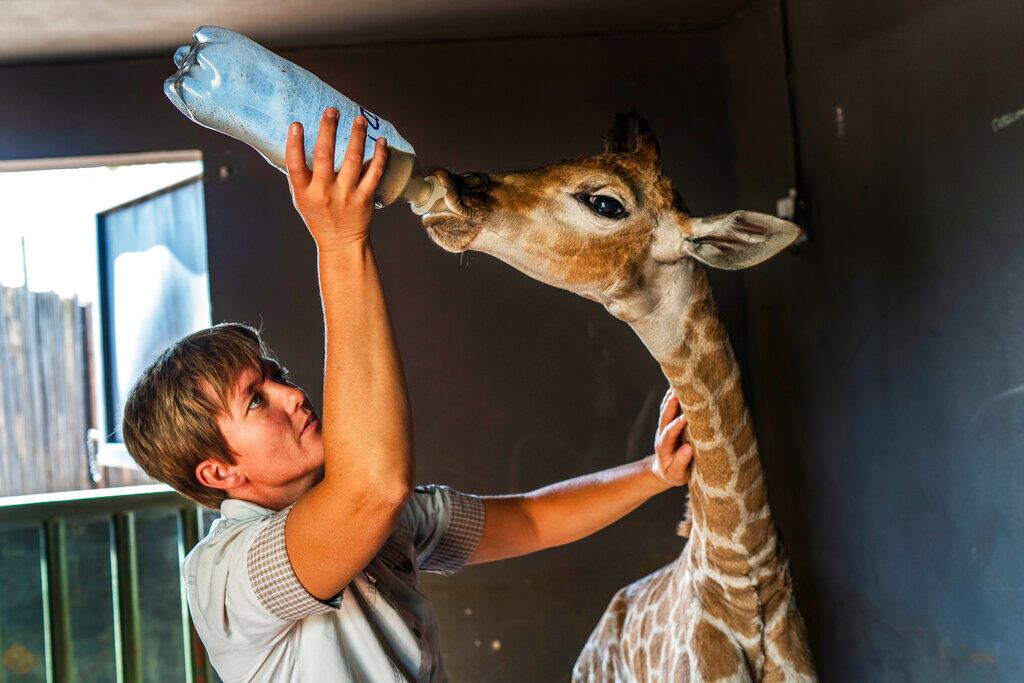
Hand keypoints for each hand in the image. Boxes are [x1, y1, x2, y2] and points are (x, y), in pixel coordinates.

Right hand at [285, 108, 387, 251]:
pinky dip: (379, 155)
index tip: (296, 124)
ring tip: (359, 119)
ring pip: (353, 160)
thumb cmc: (319, 216)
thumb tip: (296, 141)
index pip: (295, 165)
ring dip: (357, 136)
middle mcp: (324, 193)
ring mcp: (346, 195)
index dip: (294, 144)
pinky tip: (381, 141)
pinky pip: (374, 172)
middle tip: (332, 110)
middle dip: (328, 130)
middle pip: (325, 156)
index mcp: (305, 192)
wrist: (341, 243)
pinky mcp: (365, 198)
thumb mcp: (301, 198)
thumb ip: (300, 174)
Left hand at [650, 387, 693, 487]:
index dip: (676, 426)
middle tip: (677, 393)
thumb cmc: (674, 473)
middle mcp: (662, 434)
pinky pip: (669, 407)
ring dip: (670, 396)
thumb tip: (687, 448)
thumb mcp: (677, 474)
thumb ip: (681, 462)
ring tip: (677, 383)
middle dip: (670, 405)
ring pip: (665, 409)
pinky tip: (678, 385)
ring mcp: (664, 426)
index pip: (669, 434)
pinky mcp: (668, 422)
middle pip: (664, 417)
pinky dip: (672, 396)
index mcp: (664, 447)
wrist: (665, 470)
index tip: (685, 418)